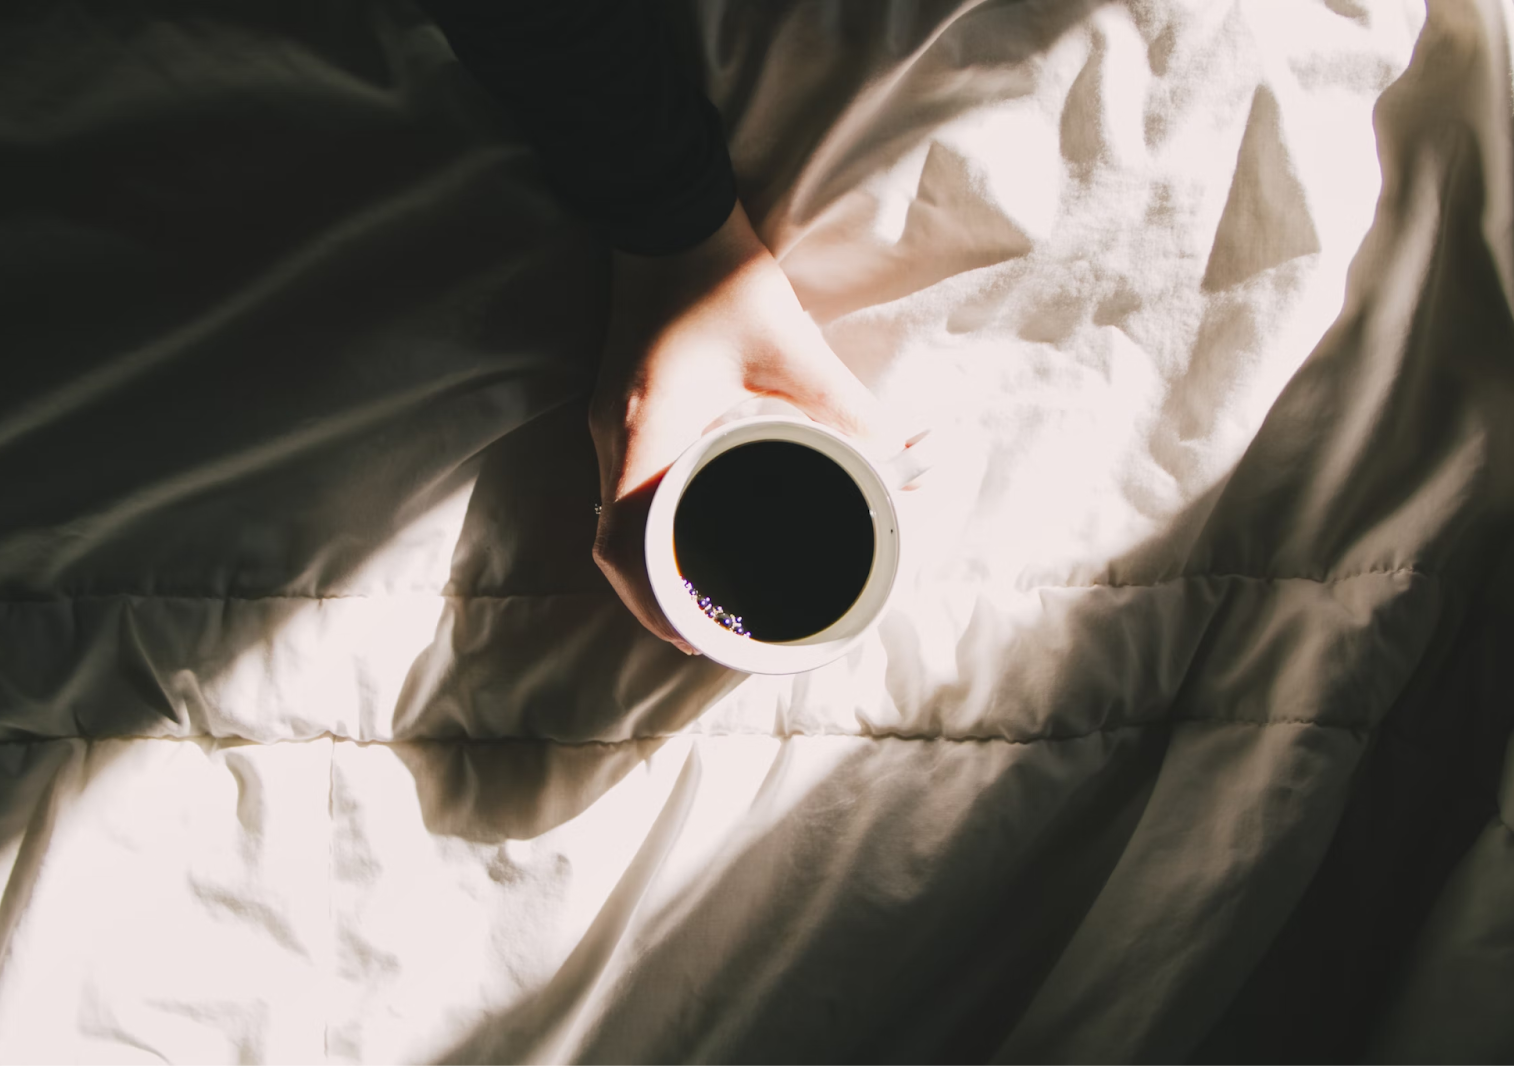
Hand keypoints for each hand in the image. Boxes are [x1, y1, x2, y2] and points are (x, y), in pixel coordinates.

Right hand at [588, 201, 894, 653]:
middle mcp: (613, 436)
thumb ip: (848, 408)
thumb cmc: (721, 280)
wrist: (667, 216)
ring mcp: (607, 424)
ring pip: (613, 521)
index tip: (695, 638)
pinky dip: (649, 528)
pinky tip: (686, 535)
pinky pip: (621, 489)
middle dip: (655, 600)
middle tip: (709, 632)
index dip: (653, 602)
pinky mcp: (618, 412)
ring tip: (701, 598)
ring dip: (650, 566)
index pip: (622, 542)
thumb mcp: (793, 348)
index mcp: (646, 429)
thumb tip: (906, 457)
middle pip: (614, 546)